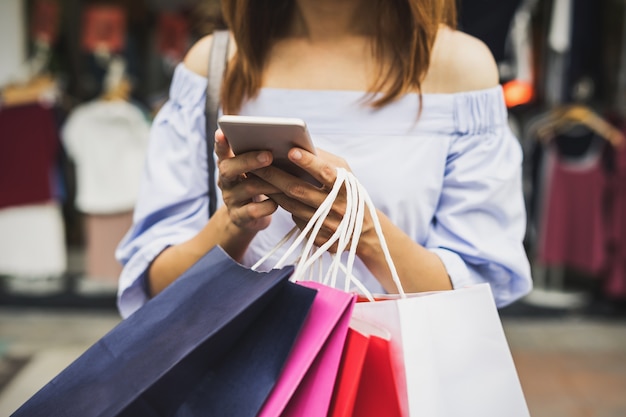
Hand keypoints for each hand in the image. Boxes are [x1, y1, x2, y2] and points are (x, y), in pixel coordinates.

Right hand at [214, 129, 279, 230]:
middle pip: (229, 168)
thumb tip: (285, 143)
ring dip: (268, 183)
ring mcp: (230, 200)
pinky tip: (277, 203)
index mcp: (228, 164)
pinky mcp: (239, 217)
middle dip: (249, 161)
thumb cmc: (258, 185)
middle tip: (269, 156)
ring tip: (285, 181)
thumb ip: (261, 156)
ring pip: (247, 188)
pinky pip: (254, 211)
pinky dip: (268, 206)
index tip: (222, 133)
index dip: (220, 143)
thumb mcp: (255, 170)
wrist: (249, 218)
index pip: (220, 151)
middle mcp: (225, 181)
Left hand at [253, 147, 371, 251]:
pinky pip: (295, 219)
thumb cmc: (350, 192)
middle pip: (299, 190)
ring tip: (255, 177)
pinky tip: (270, 195)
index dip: (309, 162)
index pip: (325, 172)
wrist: (364, 231)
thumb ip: (326, 161)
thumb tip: (299, 145)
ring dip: (271, 190)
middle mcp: (337, 207)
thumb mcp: (346, 175)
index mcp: (346, 187)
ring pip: (291, 205)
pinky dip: (282, 206)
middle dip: (274, 175)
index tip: (291, 150)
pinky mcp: (318, 238)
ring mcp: (327, 225)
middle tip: (255, 164)